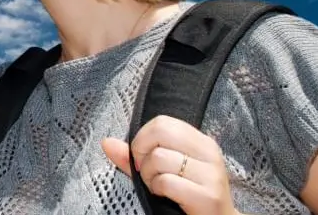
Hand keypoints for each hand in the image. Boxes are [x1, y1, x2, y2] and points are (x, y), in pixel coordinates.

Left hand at [102, 115, 237, 214]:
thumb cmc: (187, 195)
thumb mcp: (163, 171)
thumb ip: (134, 157)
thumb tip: (107, 143)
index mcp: (200, 142)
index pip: (162, 122)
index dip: (142, 139)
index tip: (142, 157)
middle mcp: (209, 153)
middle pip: (159, 132)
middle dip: (142, 152)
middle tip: (146, 171)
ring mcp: (210, 174)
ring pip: (159, 157)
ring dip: (148, 176)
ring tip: (158, 186)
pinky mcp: (208, 196)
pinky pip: (166, 182)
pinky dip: (157, 189)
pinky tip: (165, 195)